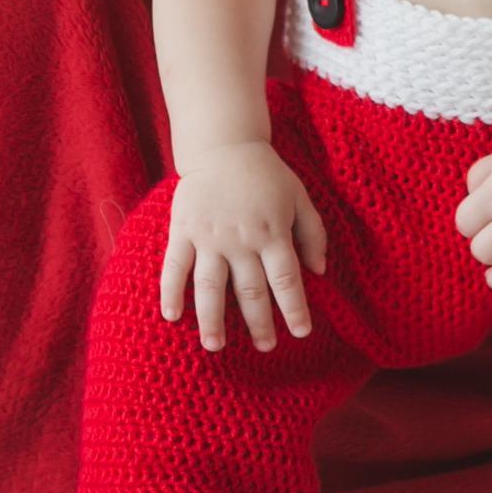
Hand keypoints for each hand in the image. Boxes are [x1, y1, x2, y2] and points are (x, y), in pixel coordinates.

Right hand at [160, 140, 328, 352]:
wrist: (224, 145)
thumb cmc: (266, 174)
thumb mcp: (300, 198)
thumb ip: (313, 234)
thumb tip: (320, 271)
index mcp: (272, 233)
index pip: (286, 279)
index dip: (295, 308)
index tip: (301, 333)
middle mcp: (241, 239)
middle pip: (251, 291)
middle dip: (259, 324)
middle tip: (265, 347)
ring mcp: (210, 236)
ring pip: (211, 286)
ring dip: (213, 319)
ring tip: (215, 346)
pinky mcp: (183, 229)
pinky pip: (175, 265)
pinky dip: (171, 291)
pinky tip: (171, 317)